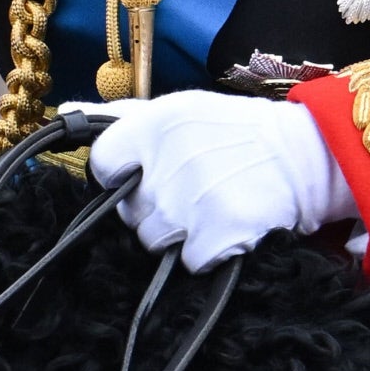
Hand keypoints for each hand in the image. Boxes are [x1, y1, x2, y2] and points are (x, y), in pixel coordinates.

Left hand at [64, 90, 356, 271]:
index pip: (102, 162)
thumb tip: (66, 110)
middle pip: (131, 210)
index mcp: (158, 121)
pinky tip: (229, 223)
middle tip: (193, 185)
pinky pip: (191, 262)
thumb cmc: (235, 131)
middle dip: (155, 205)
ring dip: (181, 231)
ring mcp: (193, 198)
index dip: (119, 174)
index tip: (143, 173)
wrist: (304, 153)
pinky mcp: (219, 231)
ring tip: (211, 203)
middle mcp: (169, 158)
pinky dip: (210, 252)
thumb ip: (122, 116)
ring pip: (155, 240)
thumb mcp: (181, 108)